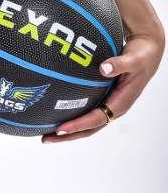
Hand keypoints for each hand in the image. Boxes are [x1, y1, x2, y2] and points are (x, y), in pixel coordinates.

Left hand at [41, 31, 163, 142]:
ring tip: (46, 132)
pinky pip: (87, 110)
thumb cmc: (141, 57)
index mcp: (121, 103)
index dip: (78, 125)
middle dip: (68, 135)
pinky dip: (72, 114)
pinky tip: (55, 110)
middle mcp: (114, 108)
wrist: (147, 54)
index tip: (60, 128)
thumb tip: (103, 68)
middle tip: (46, 138)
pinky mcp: (104, 98)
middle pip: (89, 128)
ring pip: (87, 122)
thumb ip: (120, 64)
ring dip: (68, 129)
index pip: (97, 119)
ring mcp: (108, 104)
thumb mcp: (133, 59)